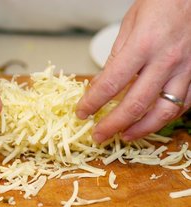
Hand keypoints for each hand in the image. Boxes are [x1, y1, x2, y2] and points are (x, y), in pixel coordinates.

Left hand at [76, 0, 190, 141]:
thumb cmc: (162, 3)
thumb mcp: (130, 25)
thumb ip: (116, 58)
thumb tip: (100, 84)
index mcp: (143, 45)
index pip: (110, 83)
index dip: (93, 102)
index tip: (82, 112)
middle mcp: (165, 61)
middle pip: (135, 104)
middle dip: (113, 125)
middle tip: (99, 135)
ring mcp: (185, 70)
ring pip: (164, 111)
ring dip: (141, 129)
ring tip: (124, 136)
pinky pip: (183, 104)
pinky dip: (164, 117)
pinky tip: (150, 122)